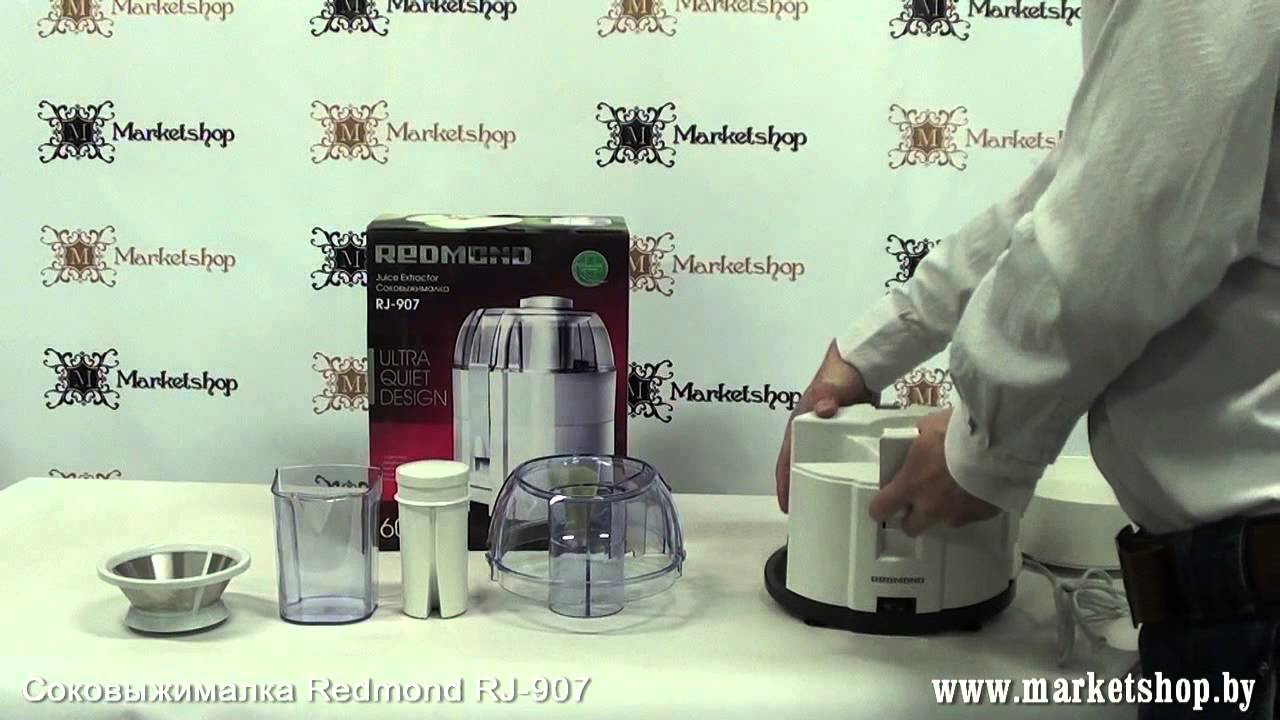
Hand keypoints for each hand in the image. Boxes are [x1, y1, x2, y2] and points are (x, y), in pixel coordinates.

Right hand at [775, 341, 870, 512]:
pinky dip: (842, 470)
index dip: (783, 483)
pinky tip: (854, 483)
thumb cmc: (837, 375)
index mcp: (798, 426)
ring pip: (820, 463)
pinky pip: (840, 456)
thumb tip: (824, 409)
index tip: (786, 506)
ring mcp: (827, 433)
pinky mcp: (845, 433)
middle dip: (800, 488)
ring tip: (831, 504)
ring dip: (822, 481)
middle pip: (801, 465)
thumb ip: (825, 394)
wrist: (860, 361)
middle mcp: (809, 432)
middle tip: (809, 512)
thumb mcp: (828, 385)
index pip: (786, 459)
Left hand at [867, 409, 999, 535]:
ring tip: (955, 488)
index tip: (885, 501)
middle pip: (911, 528)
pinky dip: (969, 505)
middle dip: (912, 516)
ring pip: (942, 523)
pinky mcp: (981, 516)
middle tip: (919, 499)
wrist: (1000, 443)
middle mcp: (931, 507)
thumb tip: (918, 439)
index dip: (880, 507)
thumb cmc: (959, 432)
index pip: (881, 509)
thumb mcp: (929, 426)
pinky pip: (968, 516)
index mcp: (911, 484)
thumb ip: (918, 440)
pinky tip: (976, 487)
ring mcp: (957, 515)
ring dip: (942, 511)